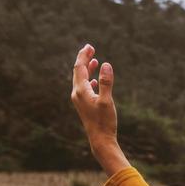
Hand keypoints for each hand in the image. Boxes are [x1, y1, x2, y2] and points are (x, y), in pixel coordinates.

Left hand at [70, 44, 128, 175]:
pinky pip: (85, 88)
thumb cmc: (104, 122)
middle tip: (91, 49)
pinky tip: (95, 81)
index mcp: (81, 90)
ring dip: (87, 69)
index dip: (84, 55)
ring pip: (81, 79)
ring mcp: (80, 99)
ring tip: (94, 61)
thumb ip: (107, 82)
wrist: (100, 140)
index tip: (89, 46)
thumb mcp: (107, 101)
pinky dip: (90, 80)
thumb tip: (106, 64)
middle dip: (84, 60)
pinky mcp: (84, 105)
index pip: (79, 67)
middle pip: (78, 71)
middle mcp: (77, 93)